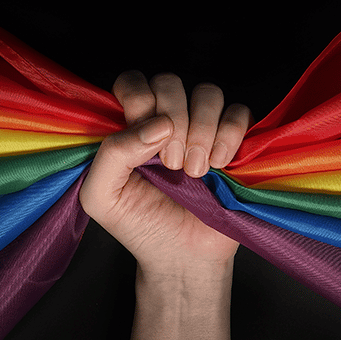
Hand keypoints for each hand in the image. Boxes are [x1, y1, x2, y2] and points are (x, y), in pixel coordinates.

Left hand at [79, 70, 252, 277]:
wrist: (180, 257)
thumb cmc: (137, 225)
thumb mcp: (101, 196)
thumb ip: (111, 154)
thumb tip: (158, 123)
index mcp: (132, 125)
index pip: (133, 82)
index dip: (139, 99)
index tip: (146, 140)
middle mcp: (166, 119)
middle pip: (170, 82)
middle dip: (173, 121)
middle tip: (171, 164)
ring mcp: (202, 127)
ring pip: (208, 92)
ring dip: (202, 130)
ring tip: (196, 171)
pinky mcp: (234, 141)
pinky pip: (239, 112)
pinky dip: (230, 135)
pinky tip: (219, 165)